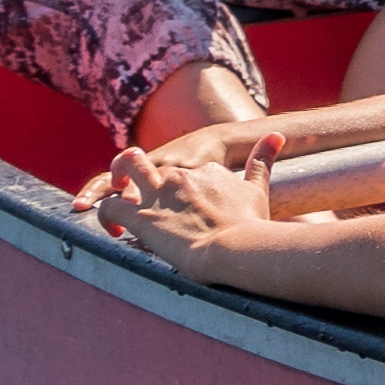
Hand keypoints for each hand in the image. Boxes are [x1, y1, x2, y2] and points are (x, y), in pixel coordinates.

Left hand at [90, 137, 258, 264]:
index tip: (180, 207)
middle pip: (149, 164)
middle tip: (134, 192)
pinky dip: (107, 217)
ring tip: (117, 199)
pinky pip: (111, 207)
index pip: (183, 171)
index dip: (177, 187)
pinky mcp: (141, 217)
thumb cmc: (250, 225)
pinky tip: (113, 230)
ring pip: (124, 170)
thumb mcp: (257, 189)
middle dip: (136, 173)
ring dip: (115, 181)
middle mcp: (179, 175)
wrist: (237, 248)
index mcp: (204, 170)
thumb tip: (277, 136)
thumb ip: (262, 162)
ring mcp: (158, 194)